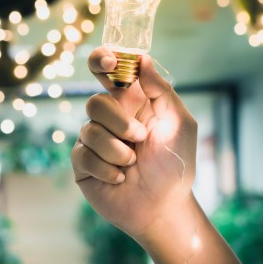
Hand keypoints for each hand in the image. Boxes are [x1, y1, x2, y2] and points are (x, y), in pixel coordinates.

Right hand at [71, 47, 196, 238]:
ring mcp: (94, 138)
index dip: (102, 59)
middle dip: (119, 122)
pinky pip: (84, 154)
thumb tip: (143, 58)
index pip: (108, 71)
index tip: (110, 62)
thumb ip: (161, 89)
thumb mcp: (179, 122)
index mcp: (132, 101)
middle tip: (141, 137)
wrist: (164, 205)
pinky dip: (108, 169)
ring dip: (117, 150)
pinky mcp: (83, 162)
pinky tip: (121, 178)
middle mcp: (110, 116)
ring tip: (133, 163)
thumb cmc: (175, 161)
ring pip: (90, 129)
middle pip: (95, 102)